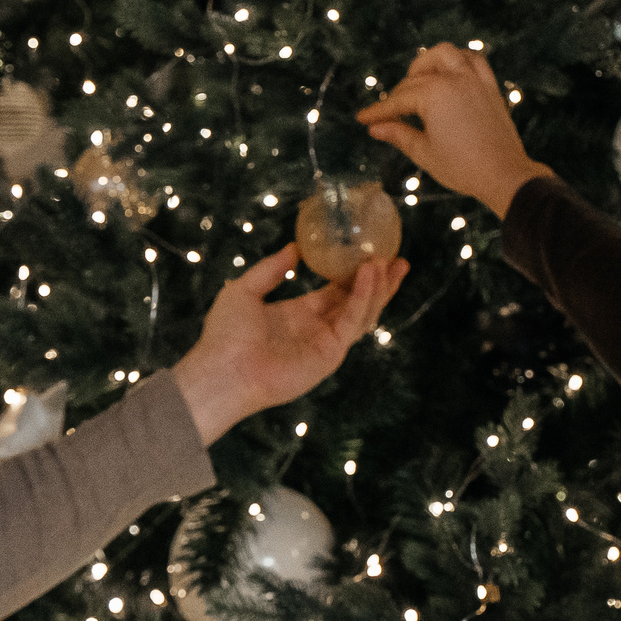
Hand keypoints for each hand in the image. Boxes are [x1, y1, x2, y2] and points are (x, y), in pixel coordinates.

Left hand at [170, 244, 407, 443]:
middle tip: (397, 260)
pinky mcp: (329, 355)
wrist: (223, 371)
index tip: (372, 256)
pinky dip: (362, 298)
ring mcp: (325, 343)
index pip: (336, 291)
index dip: (355, 274)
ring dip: (377, 288)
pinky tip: (368, 276)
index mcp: (298, 314)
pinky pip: (351, 323)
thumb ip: (271, 269)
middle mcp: (316, 328)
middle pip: (356, 302)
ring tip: (388, 263)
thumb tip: (294, 248)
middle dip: (378, 283)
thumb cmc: (225, 336)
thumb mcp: (244, 290)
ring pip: (361, 313)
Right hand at [356, 43, 553, 217]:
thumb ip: (398, 135)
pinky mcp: (489, 86)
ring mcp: (474, 79)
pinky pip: (473, 59)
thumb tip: (376, 128)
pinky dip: (458, 60)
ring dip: (426, 63)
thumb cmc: (464, 167)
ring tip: (416, 82)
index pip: (397, 101)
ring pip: (444, 54)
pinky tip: (449, 72)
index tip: (363, 119)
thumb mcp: (424, 153)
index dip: (377, 112)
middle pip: (415, 80)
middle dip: (397, 96)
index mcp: (434, 95)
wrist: (504, 175)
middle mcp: (454, 79)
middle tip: (388, 116)